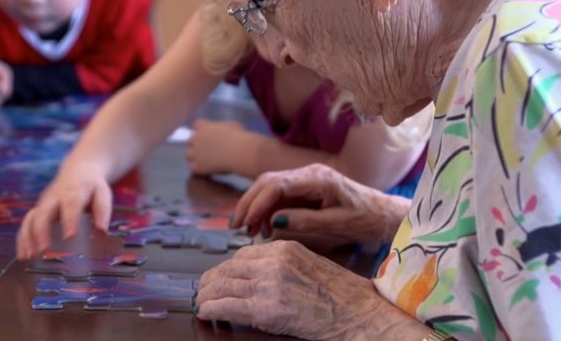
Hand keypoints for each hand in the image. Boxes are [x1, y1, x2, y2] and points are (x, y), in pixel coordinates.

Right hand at [16, 157, 111, 259]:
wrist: (78, 170)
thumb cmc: (91, 186)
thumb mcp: (102, 194)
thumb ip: (102, 211)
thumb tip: (102, 231)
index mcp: (73, 192)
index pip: (70, 204)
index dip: (69, 220)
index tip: (69, 237)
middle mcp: (54, 197)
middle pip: (43, 212)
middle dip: (41, 232)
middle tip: (44, 250)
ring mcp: (44, 203)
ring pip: (31, 219)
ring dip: (28, 238)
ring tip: (28, 256)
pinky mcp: (38, 209)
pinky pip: (26, 223)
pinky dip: (22, 239)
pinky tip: (23, 255)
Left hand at [186, 119, 247, 174]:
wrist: (239, 152)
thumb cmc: (239, 137)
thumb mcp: (232, 126)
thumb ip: (223, 127)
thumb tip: (224, 131)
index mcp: (204, 127)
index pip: (197, 124)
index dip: (202, 129)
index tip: (207, 133)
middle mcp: (196, 138)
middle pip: (190, 140)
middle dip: (197, 143)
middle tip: (206, 148)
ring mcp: (196, 153)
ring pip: (188, 154)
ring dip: (195, 156)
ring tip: (205, 160)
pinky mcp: (198, 166)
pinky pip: (193, 167)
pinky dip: (198, 168)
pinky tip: (207, 169)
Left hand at [195, 240, 414, 338]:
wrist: (359, 313)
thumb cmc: (342, 295)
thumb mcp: (310, 265)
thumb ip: (283, 265)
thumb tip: (256, 275)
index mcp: (285, 248)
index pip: (243, 255)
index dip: (226, 268)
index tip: (218, 276)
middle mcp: (274, 261)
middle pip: (229, 268)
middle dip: (211, 280)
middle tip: (202, 290)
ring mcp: (270, 284)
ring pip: (224, 285)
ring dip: (207, 295)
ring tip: (201, 302)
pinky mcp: (267, 309)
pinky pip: (228, 305)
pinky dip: (212, 308)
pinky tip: (206, 312)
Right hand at [232, 164, 408, 246]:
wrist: (383, 214)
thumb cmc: (365, 219)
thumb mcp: (337, 225)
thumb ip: (305, 222)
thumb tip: (274, 221)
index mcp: (318, 178)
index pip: (277, 183)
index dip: (258, 202)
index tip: (247, 222)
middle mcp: (309, 173)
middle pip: (268, 181)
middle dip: (249, 202)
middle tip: (237, 226)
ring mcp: (306, 179)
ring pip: (269, 186)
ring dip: (255, 206)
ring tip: (248, 230)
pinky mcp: (305, 188)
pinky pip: (279, 195)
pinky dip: (266, 209)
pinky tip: (263, 226)